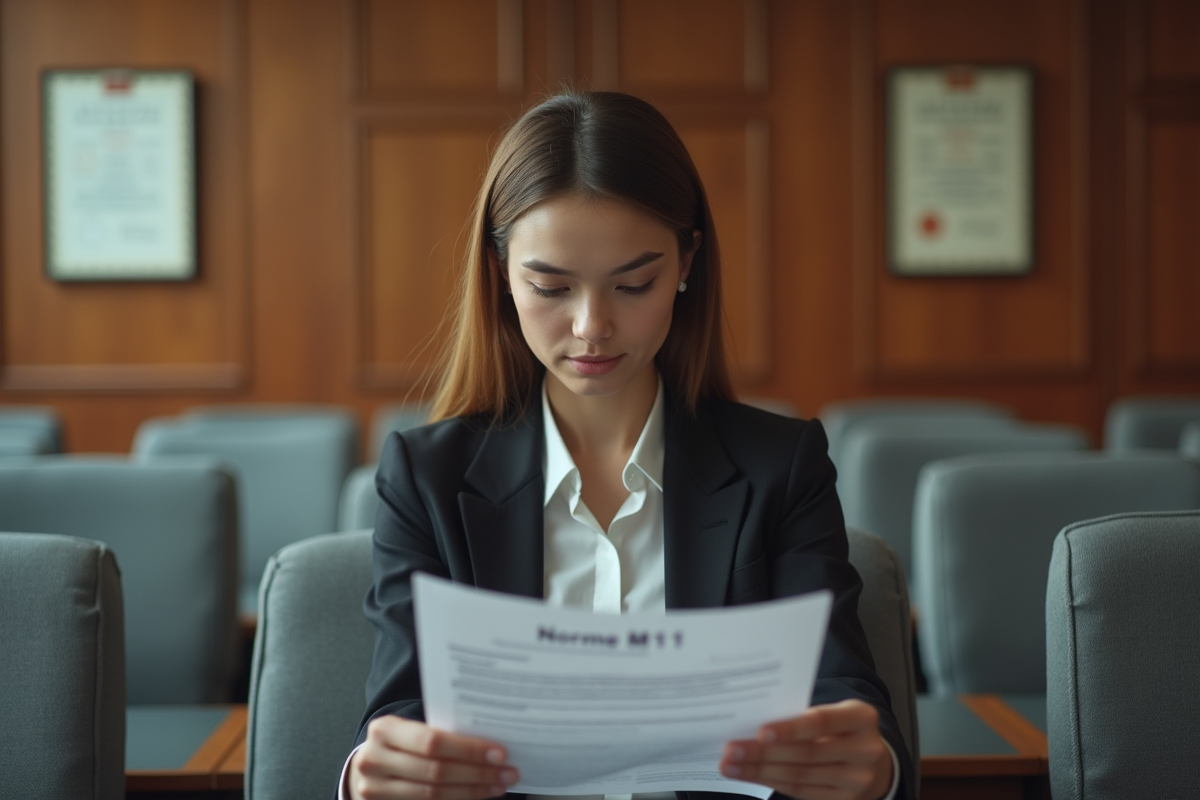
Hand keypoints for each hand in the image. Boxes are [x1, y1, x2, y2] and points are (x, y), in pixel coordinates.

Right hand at [348, 716, 518, 799]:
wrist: (369, 768)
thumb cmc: (401, 745)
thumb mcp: (411, 732)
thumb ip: (440, 735)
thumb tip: (491, 745)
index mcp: (384, 729)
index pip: (432, 741)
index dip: (468, 749)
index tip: (499, 753)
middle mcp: (373, 760)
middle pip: (435, 771)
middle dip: (477, 773)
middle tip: (507, 772)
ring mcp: (374, 789)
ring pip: (433, 794)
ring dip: (472, 791)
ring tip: (498, 786)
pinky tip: (477, 795)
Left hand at [719, 699, 892, 799]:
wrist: (873, 760)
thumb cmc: (839, 728)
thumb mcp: (833, 713)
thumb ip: (803, 717)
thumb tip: (753, 725)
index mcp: (861, 718)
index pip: (822, 722)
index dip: (790, 729)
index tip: (760, 732)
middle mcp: (865, 750)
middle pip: (806, 753)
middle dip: (763, 753)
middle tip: (731, 750)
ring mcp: (857, 780)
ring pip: (799, 776)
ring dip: (759, 771)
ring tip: (730, 765)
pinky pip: (801, 791)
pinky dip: (771, 782)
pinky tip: (750, 775)